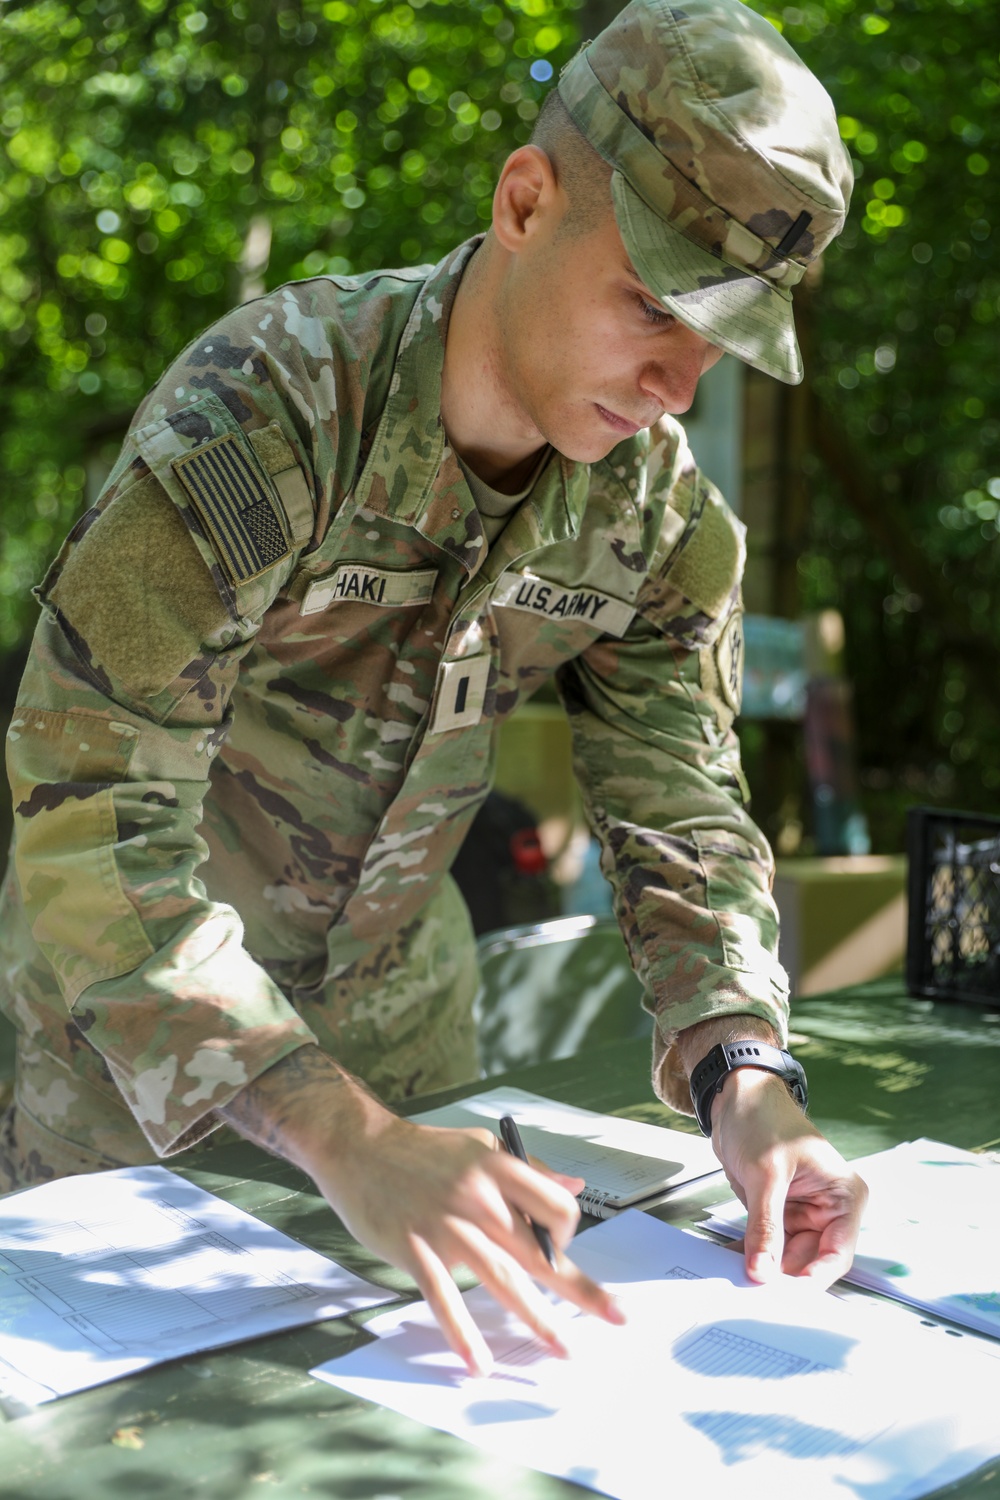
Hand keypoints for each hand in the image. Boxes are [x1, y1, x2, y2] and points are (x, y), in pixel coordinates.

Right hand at [219, 1047, 623, 1374]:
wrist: (359, 1147)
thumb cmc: (424, 1150)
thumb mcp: (480, 1147)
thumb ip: (528, 1171)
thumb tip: (575, 1188)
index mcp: (500, 1168)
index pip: (557, 1206)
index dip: (566, 1232)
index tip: (561, 1250)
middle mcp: (480, 1197)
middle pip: (540, 1250)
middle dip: (579, 1288)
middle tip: (614, 1317)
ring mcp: (447, 1225)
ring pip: (502, 1279)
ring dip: (536, 1319)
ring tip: (561, 1349)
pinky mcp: (416, 1249)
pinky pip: (445, 1298)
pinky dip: (463, 1334)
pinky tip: (479, 1363)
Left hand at [709, 1067, 867, 1287]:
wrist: (735, 1096)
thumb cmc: (764, 1118)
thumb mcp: (766, 1173)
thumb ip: (765, 1225)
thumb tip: (763, 1272)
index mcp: (844, 1196)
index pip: (836, 1254)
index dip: (812, 1280)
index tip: (784, 1298)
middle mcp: (828, 1210)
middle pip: (810, 1262)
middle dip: (782, 1278)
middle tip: (753, 1297)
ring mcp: (801, 1214)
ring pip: (786, 1259)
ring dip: (763, 1269)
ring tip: (736, 1282)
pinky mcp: (777, 1214)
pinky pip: (766, 1245)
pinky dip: (750, 1254)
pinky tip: (728, 1263)